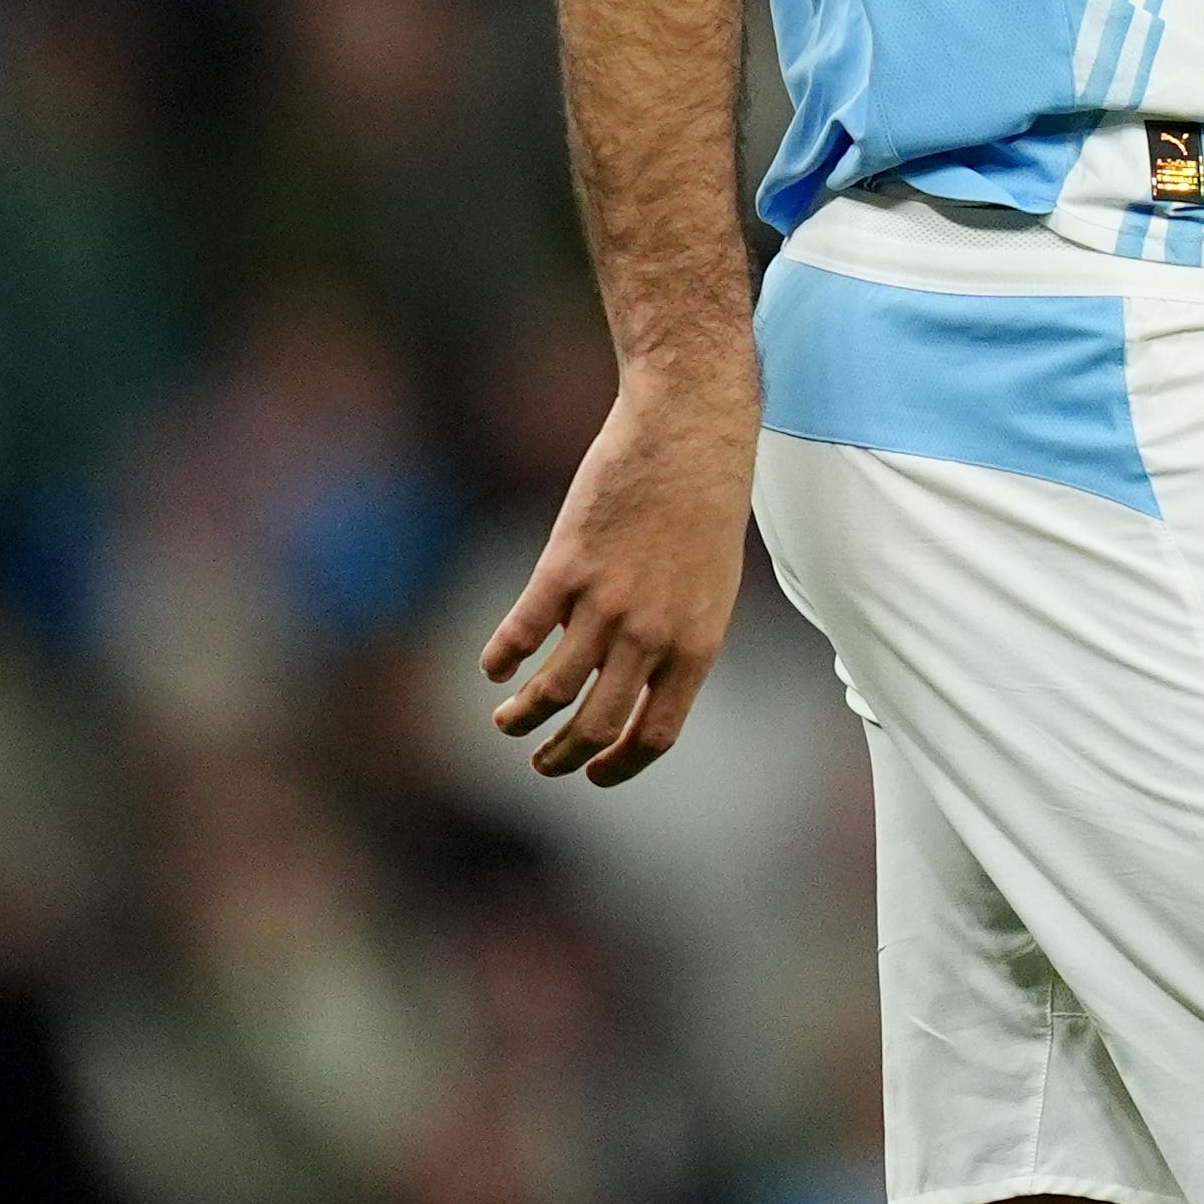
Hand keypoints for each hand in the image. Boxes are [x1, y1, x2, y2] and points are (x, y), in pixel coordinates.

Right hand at [479, 373, 758, 783]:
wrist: (688, 429)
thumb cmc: (706, 503)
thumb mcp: (711, 584)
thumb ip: (676, 637)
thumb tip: (633, 679)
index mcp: (696, 644)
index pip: (655, 735)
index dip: (617, 765)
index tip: (592, 774)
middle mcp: (651, 633)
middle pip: (597, 723)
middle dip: (562, 755)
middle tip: (541, 762)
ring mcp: (606, 601)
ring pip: (552, 688)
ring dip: (521, 717)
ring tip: (506, 720)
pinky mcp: (566, 564)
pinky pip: (521, 631)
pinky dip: (500, 658)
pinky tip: (492, 666)